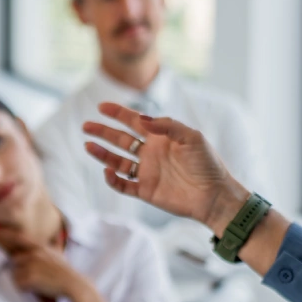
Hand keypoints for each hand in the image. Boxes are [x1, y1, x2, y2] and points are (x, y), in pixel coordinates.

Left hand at [0, 224, 84, 299]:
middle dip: (20, 269)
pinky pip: (19, 284)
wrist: (73, 284)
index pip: (19, 238)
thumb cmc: (66, 270)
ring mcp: (31, 265)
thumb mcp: (58, 252)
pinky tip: (37, 287)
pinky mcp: (30, 278)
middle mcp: (34, 254)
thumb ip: (52, 244)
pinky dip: (25, 288)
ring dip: (22, 280)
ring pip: (15, 274)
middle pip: (15, 260)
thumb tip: (59, 233)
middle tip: (35, 275)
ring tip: (37, 282)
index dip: (4, 233)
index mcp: (39, 247)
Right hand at [82, 103, 249, 231]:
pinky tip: (108, 171)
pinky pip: (124, 185)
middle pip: (121, 140)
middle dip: (103, 132)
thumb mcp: (192, 138)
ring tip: (88, 146)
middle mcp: (151, 153)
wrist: (215, 195)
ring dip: (103, 154)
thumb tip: (142, 119)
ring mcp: (147, 172)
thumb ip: (168, 126)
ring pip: (118, 161)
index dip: (118, 113)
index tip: (102, 106)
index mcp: (161, 138)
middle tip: (86, 126)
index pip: (135, 122)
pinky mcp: (146, 191)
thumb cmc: (208, 164)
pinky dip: (113, 179)